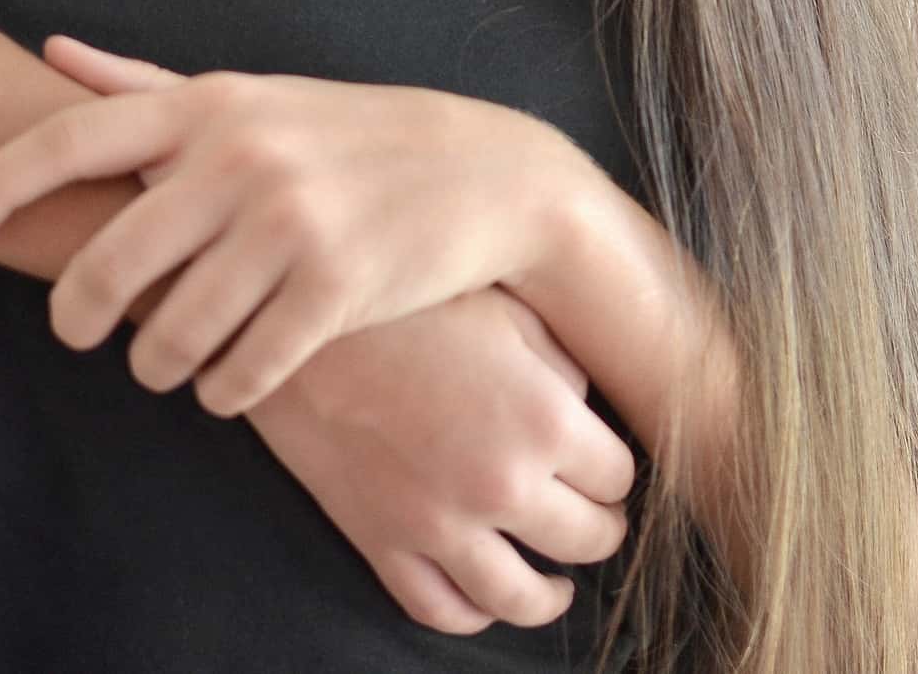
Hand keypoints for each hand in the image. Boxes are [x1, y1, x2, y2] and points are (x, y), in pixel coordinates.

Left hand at [0, 35, 605, 416]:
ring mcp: (289, 227)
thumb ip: (146, 84)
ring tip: (164, 361)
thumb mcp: (248, 96)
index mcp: (209, 106)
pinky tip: (230, 382)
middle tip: (76, 331)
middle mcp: (240, 160)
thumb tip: (49, 52)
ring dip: (155, 365)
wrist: (488, 173)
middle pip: (106, 266)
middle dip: (76, 315)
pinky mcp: (335, 293)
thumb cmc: (347, 135)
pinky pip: (241, 373)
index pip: (69, 141)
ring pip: (168, 336)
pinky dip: (223, 391)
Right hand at [246, 287, 636, 633]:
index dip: (616, 469)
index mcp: (544, 419)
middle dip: (600, 527)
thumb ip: (560, 364)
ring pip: (521, 598)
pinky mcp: (381, 541)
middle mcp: (500, 484)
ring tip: (558, 579)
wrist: (299, 322)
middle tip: (595, 512)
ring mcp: (438, 524)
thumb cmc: (405, 301)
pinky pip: (438, 608)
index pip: (618, 475)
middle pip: (587, 540)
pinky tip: (486, 594)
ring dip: (551, 593)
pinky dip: (472, 615)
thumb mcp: (503, 309)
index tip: (604, 462)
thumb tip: (582, 408)